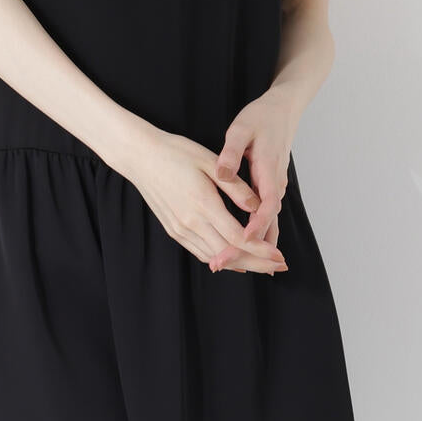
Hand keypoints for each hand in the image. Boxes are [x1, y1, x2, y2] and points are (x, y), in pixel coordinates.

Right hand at [119, 127, 288, 275]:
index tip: (279, 257)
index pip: (238, 237)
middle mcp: (190, 222)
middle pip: (229, 254)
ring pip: (214, 257)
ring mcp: (180, 228)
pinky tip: (233, 260)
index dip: (261, 250)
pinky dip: (219, 259)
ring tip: (261, 266)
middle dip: (257, 263)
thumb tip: (259, 207)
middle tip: (279, 267)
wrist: (141, 156)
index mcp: (203, 203)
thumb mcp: (209, 161)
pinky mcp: (173, 230)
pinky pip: (200, 251)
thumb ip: (235, 186)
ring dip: (239, 264)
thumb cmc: (176, 153)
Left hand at [207, 90, 296, 272]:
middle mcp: (276, 185)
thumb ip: (231, 152)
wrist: (283, 110)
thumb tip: (222, 172)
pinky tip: (246, 248)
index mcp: (269, 172)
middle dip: (248, 248)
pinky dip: (258, 235)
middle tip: (223, 264)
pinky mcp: (271, 189)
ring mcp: (275, 188)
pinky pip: (266, 218)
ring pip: (268, 224)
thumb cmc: (261, 118)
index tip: (236, 244)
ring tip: (235, 267)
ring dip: (254, 246)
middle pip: (266, 224)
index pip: (265, 209)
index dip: (252, 229)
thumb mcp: (242, 129)